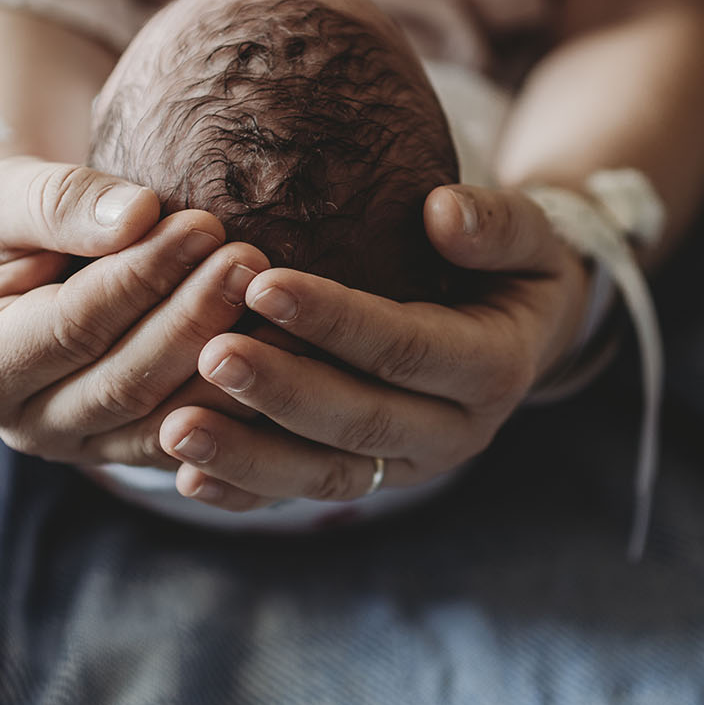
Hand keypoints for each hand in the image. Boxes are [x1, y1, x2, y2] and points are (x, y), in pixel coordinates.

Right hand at [0, 154, 268, 466]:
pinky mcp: (133, 452)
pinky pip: (199, 441)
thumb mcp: (6, 195)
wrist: (21, 259)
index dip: (140, 278)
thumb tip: (137, 216)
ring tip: (276, 297)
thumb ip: (60, 201)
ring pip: (168, 421)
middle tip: (250, 260)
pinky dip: (244, 399)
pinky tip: (288, 348)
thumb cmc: (7, 219)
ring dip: (229, 364)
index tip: (203, 224)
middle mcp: (25, 426)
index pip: (71, 327)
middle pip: (125, 383)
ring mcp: (82, 450)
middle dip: (193, 319)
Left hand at [156, 184, 590, 508]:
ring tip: (174, 427)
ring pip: (324, 474)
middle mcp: (453, 433)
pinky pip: (302, 493)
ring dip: (248, 456)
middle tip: (208, 353)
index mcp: (494, 369)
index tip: (263, 284)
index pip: (408, 347)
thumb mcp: (529, 236)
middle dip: (280, 392)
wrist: (519, 332)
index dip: (337, 320)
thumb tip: (443, 211)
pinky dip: (244, 492)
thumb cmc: (512, 265)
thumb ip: (497, 224)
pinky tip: (185, 476)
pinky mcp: (369, 482)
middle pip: (360, 421)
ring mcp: (407, 466)